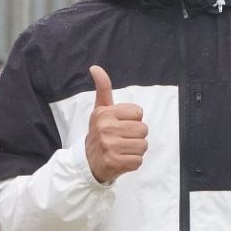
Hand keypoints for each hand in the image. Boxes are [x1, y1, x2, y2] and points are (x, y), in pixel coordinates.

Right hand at [84, 65, 147, 182]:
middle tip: (121, 139)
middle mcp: (106, 128)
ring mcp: (109, 146)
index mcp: (105, 113)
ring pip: (143, 146)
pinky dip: (132, 163)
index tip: (120, 125)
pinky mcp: (113, 162)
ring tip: (121, 150)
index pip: (139, 113)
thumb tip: (95, 67)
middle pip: (143, 129)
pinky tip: (121, 160)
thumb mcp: (100, 109)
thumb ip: (103, 88)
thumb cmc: (99, 133)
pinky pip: (138, 161)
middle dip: (136, 136)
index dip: (133, 120)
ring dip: (135, 150)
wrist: (87, 161)